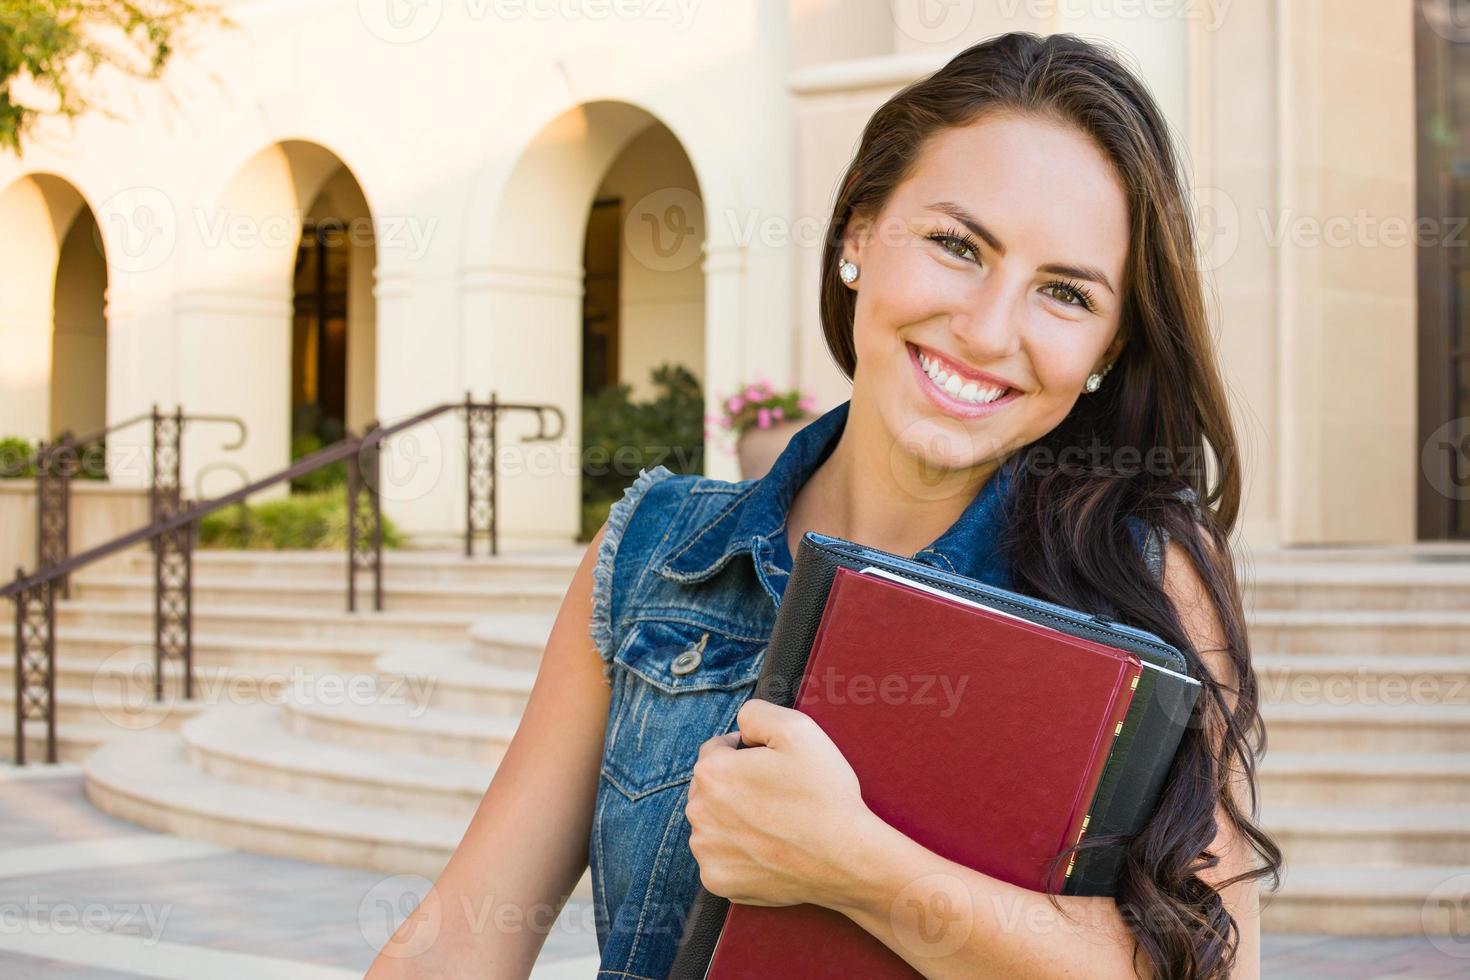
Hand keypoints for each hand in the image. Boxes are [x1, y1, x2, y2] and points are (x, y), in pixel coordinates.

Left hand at [684, 698, 877, 909]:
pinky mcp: (718, 881)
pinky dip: (738, 854)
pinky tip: (768, 849)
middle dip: (735, 786)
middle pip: (710, 789)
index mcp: (712, 772)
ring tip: (774, 824)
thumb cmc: (824, 793)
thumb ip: (756, 713)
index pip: (715, 751)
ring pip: (713, 824)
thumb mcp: (797, 728)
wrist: (848, 858)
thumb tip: (740, 728)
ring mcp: (706, 851)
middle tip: (776, 796)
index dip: (745, 753)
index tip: (771, 767)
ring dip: (733, 820)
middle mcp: (698, 812)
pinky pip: (720, 858)